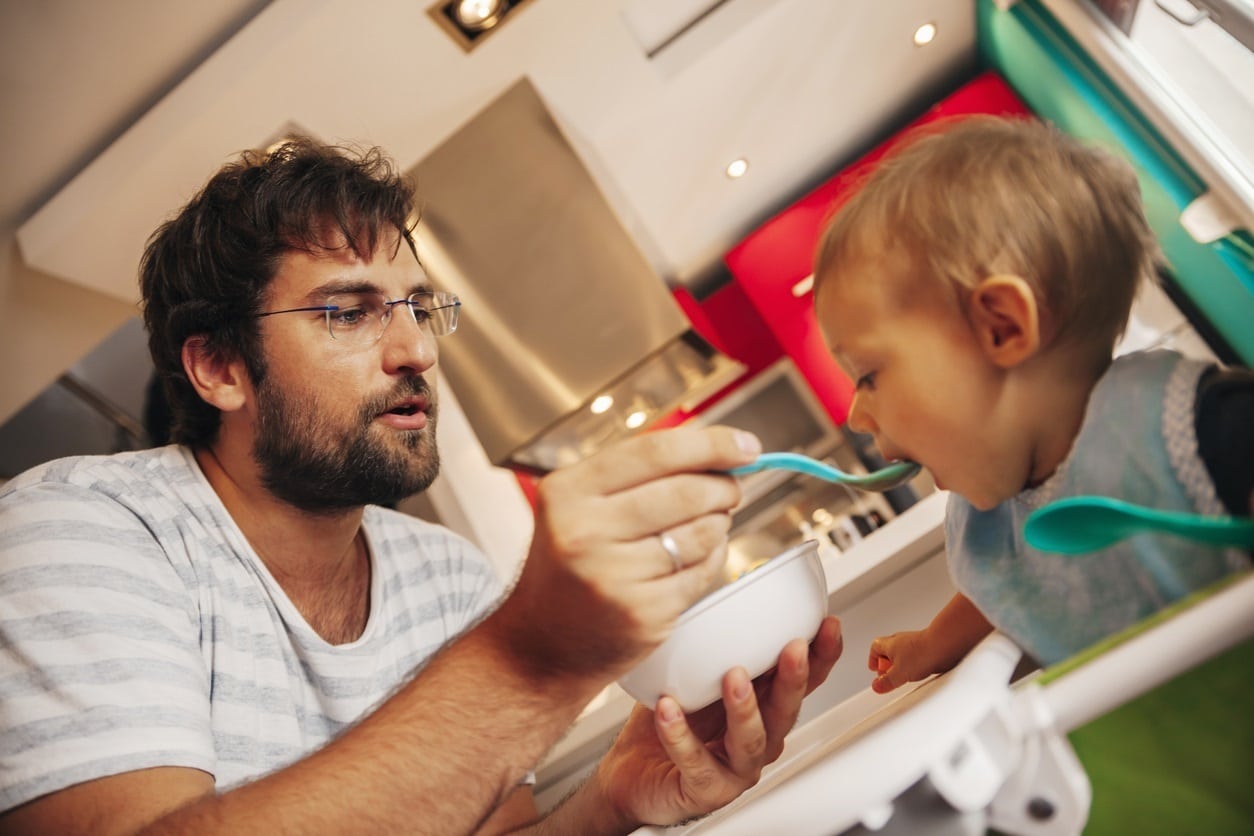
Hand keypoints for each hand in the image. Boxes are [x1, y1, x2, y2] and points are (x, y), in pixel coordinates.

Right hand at [494, 426, 760, 684]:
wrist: (540, 647)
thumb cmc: (570, 566)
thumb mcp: (579, 508)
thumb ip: (636, 475)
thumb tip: (721, 451)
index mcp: (567, 492)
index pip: (654, 452)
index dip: (711, 444)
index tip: (746, 444)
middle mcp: (584, 532)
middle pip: (686, 491)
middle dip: (724, 486)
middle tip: (731, 488)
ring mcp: (614, 577)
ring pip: (702, 532)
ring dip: (719, 523)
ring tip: (707, 524)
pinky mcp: (643, 613)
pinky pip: (702, 572)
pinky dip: (712, 559)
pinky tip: (695, 558)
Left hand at [591, 616, 842, 829]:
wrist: (633, 774)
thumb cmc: (672, 720)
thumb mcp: (696, 675)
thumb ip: (714, 646)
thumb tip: (715, 592)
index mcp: (763, 707)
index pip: (803, 681)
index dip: (821, 656)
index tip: (828, 624)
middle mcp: (759, 738)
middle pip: (786, 709)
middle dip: (793, 677)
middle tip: (794, 648)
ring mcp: (736, 767)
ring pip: (751, 739)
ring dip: (745, 707)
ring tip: (734, 678)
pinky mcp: (707, 789)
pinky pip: (695, 760)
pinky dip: (680, 735)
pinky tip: (668, 710)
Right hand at [867, 630, 934, 693]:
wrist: (943, 645)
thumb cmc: (921, 653)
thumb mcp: (899, 674)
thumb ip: (886, 681)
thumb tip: (877, 686)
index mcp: (889, 644)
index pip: (875, 648)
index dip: (873, 659)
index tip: (874, 669)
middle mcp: (900, 640)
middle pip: (888, 651)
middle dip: (887, 664)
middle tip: (889, 675)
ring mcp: (914, 642)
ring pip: (902, 653)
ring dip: (901, 664)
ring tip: (905, 675)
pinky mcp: (926, 646)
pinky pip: (915, 655)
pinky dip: (914, 664)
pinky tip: (920, 671)